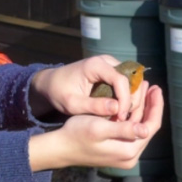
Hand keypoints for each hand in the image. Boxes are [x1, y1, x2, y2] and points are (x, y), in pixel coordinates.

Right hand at [28, 85, 162, 170]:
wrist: (60, 148)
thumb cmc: (77, 134)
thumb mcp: (99, 128)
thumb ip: (124, 130)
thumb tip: (146, 130)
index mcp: (128, 151)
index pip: (151, 126)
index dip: (156, 106)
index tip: (156, 88)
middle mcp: (130, 156)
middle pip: (147, 127)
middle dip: (150, 105)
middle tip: (151, 86)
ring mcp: (124, 155)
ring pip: (139, 128)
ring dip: (142, 109)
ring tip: (143, 90)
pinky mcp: (117, 151)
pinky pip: (131, 131)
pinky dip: (133, 116)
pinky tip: (131, 103)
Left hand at [29, 55, 144, 120]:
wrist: (51, 82)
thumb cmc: (59, 92)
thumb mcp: (72, 104)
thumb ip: (94, 106)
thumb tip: (117, 108)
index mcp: (95, 65)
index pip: (120, 80)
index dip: (125, 100)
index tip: (120, 117)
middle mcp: (106, 61)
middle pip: (130, 79)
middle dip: (130, 101)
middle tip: (122, 120)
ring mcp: (110, 64)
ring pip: (131, 82)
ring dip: (130, 100)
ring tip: (121, 117)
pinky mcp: (111, 71)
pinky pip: (126, 84)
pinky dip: (126, 97)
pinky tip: (119, 111)